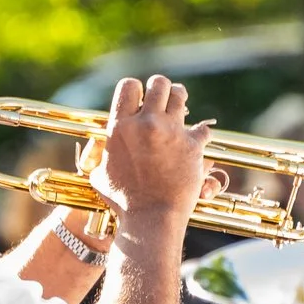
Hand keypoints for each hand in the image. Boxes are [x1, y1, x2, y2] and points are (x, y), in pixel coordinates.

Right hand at [89, 75, 210, 218]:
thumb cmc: (123, 202)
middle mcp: (146, 124)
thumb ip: (101, 155)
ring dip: (180, 101)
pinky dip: (200, 135)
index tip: (139, 100)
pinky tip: (195, 142)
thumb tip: (100, 146)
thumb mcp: (100, 175)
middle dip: (161, 90)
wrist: (151, 219)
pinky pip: (203, 128)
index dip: (135, 90)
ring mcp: (171, 132)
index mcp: (121, 127)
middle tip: (162, 101)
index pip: (129, 86)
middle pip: (158, 84)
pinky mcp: (193, 145)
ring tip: (179, 111)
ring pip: (180, 95)